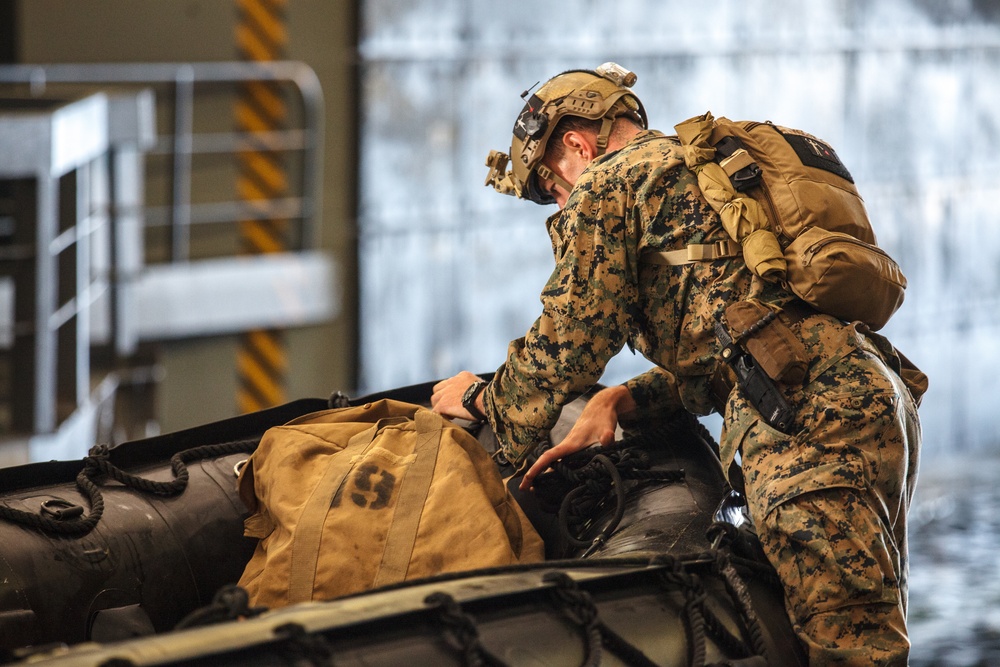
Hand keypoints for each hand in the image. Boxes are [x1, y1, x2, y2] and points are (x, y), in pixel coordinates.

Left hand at [430, 371, 483, 421]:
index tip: (456, 400)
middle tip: (449, 407)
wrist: (486, 399)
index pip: (450, 383)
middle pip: (438, 389)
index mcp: (462, 376)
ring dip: (439, 406)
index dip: (451, 392)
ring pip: (434, 399)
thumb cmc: (488, 395)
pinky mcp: (444, 404)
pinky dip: (439, 416)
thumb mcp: (480, 385)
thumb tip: (475, 394)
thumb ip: (473, 387)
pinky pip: (435, 410)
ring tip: (448, 414)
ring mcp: (446, 393)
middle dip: (441, 398)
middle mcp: (452, 382)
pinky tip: (447, 420)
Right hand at [519, 385, 635, 489]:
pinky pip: (562, 462)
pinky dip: (556, 472)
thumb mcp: (606, 428)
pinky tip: (557, 481)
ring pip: (554, 463)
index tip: (527, 479)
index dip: (537, 468)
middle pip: (547, 463)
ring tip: (537, 490)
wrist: (602, 407)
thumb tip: (607, 440)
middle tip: (524, 489)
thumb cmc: (602, 417)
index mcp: (570, 444)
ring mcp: (570, 448)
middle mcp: (567, 447)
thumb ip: (607, 436)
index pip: (549, 457)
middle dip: (534, 475)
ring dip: (544, 474)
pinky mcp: (575, 449)